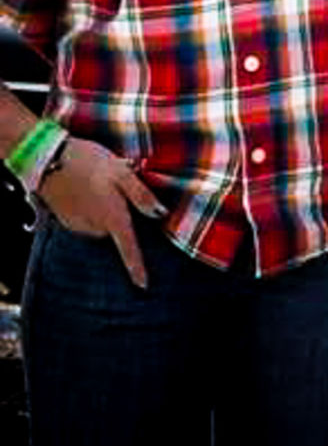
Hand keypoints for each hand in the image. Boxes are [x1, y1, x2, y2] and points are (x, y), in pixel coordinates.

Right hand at [39, 137, 166, 288]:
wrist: (49, 159)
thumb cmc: (89, 163)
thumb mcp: (123, 173)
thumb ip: (141, 195)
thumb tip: (160, 214)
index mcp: (113, 217)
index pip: (128, 249)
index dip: (136, 268)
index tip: (143, 286)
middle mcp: (95, 227)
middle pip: (118, 230)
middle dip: (121, 213)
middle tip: (119, 187)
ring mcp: (77, 225)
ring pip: (102, 223)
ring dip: (106, 208)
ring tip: (100, 183)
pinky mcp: (65, 219)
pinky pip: (86, 219)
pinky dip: (90, 207)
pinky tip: (86, 188)